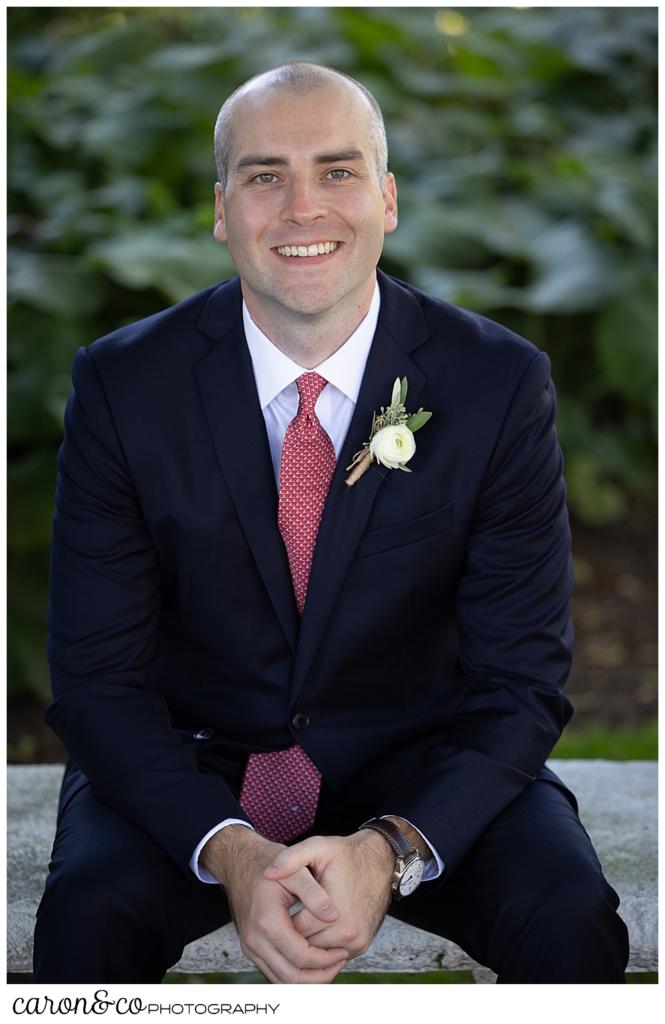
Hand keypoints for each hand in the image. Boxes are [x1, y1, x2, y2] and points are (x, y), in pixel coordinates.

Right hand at [200, 826, 348, 982]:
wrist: (240, 861)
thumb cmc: (269, 862)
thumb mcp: (295, 870)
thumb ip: (315, 893)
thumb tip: (334, 917)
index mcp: (267, 921)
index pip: (302, 957)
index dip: (326, 959)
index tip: (343, 951)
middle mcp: (254, 940)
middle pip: (291, 977)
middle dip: (320, 975)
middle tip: (340, 961)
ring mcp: (250, 947)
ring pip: (282, 980)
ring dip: (308, 979)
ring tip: (331, 963)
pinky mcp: (251, 948)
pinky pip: (274, 973)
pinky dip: (295, 973)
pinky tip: (313, 961)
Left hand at [263, 831, 394, 958]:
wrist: (380, 862)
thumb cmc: (345, 854)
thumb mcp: (318, 847)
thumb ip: (291, 858)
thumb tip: (267, 873)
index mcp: (334, 912)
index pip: (293, 930)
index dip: (280, 919)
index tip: (275, 908)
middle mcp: (347, 933)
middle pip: (304, 946)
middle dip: (291, 934)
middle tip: (279, 919)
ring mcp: (356, 942)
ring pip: (317, 953)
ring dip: (305, 942)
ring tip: (292, 923)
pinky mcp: (360, 946)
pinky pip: (331, 953)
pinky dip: (320, 945)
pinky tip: (311, 927)